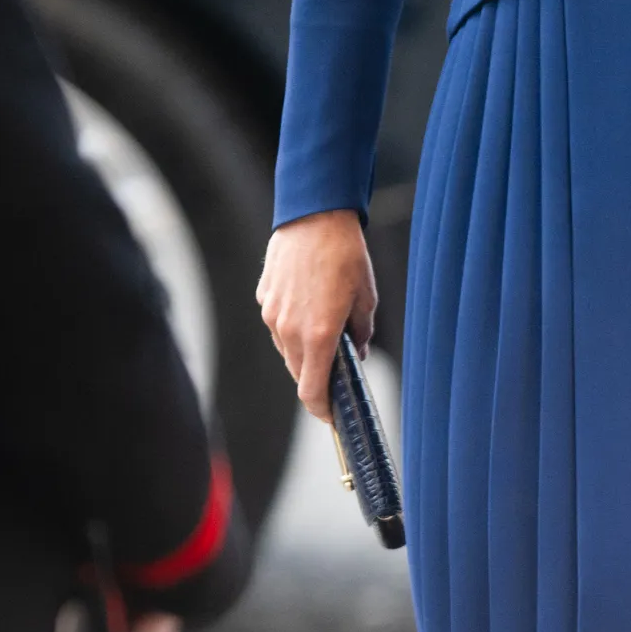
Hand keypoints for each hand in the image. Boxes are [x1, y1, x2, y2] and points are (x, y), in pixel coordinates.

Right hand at [256, 209, 376, 417]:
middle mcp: (289, 330)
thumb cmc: (346, 255)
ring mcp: (272, 314)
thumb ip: (360, 333)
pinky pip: (277, 325)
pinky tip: (310, 307)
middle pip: (298, 374)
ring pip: (286, 350)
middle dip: (316, 379)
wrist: (315, 216)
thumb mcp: (366, 298)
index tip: (332, 415)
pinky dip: (292, 327)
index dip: (322, 409)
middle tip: (337, 374)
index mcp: (318, 335)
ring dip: (304, 352)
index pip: (311, 391)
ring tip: (326, 332)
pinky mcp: (264, 298)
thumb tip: (356, 353)